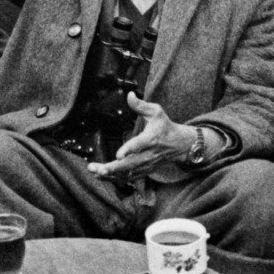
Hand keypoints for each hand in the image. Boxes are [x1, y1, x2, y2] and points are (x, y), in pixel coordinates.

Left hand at [87, 93, 201, 181]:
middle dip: (113, 168)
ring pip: (128, 174)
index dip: (129, 150)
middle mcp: (148, 154)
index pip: (139, 145)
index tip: (118, 155)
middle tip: (98, 169)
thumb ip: (140, 105)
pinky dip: (115, 179)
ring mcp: (146, 165)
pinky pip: (129, 178)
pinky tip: (101, 176)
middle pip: (130, 164)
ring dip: (110, 174)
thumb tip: (129, 95)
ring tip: (94, 171)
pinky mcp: (144, 171)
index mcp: (151, 139)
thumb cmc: (165, 127)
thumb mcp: (156, 112)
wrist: (179, 145)